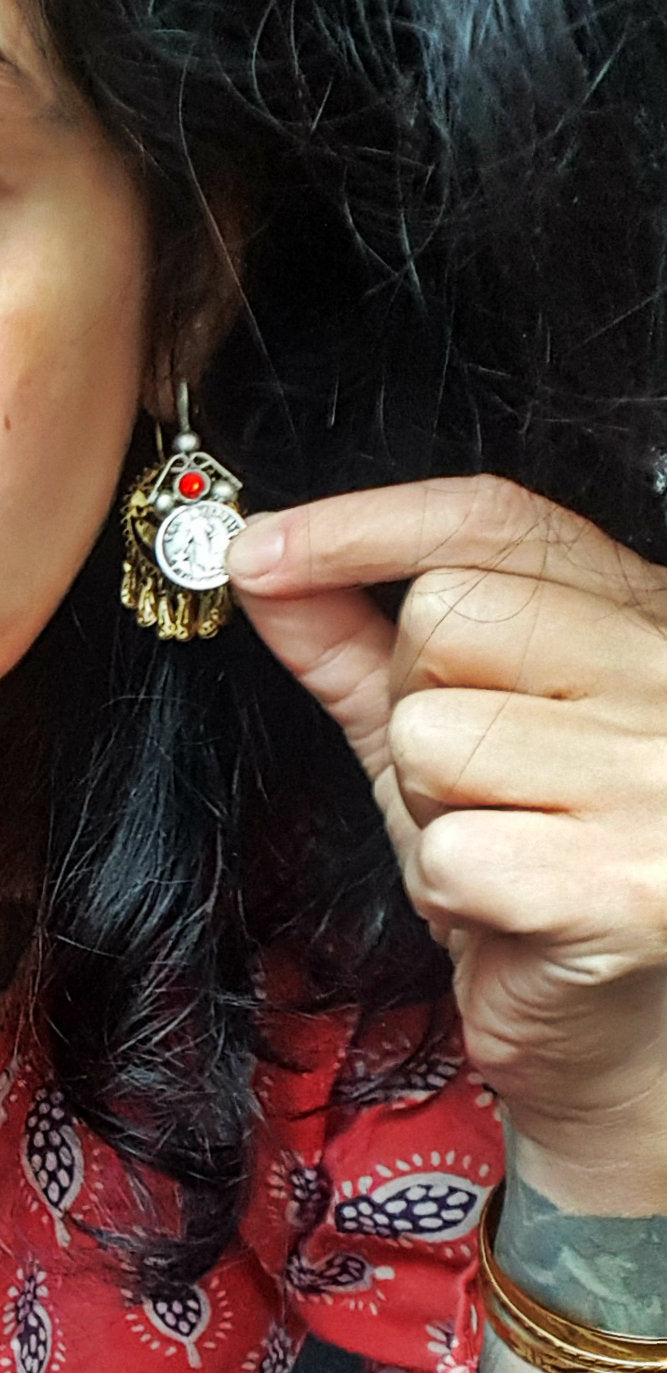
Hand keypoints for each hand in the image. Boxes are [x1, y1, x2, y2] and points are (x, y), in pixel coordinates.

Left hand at [226, 475, 666, 1134]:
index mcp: (635, 612)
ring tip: (499, 842)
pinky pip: (452, 851)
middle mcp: (664, 673)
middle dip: (413, 701)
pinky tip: (508, 906)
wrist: (624, 1028)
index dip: (363, 524)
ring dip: (429, 809)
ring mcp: (657, 776)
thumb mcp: (440, 730)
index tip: (260, 549)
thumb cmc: (537, 863)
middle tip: (472, 777)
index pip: (492, 518)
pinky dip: (449, 892)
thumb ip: (352, 642)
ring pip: (432, 735)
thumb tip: (260, 563)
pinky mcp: (631, 885)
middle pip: (443, 617)